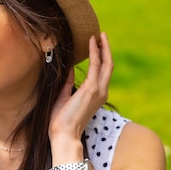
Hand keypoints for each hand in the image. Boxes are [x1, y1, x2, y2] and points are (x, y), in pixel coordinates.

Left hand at [49, 33, 112, 153]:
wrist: (63, 134)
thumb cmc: (61, 120)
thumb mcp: (63, 97)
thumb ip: (68, 83)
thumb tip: (69, 68)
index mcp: (96, 95)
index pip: (102, 72)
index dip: (101, 57)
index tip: (96, 44)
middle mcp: (101, 92)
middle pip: (108, 65)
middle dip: (106, 49)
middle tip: (101, 35)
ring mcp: (98, 90)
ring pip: (106, 63)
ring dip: (102, 48)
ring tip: (98, 35)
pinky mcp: (92, 89)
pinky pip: (95, 65)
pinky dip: (94, 52)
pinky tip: (90, 42)